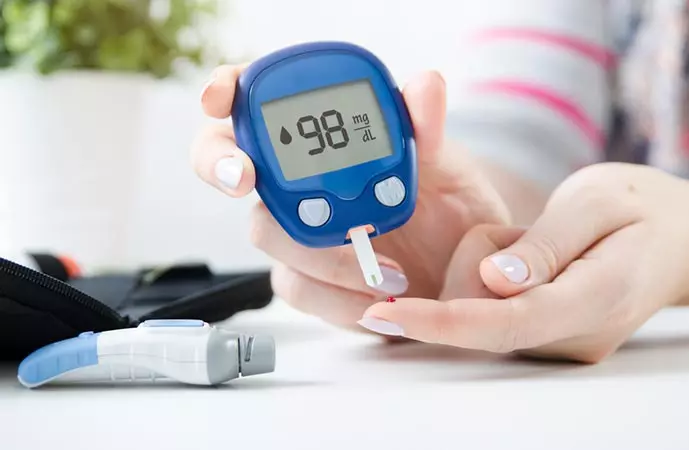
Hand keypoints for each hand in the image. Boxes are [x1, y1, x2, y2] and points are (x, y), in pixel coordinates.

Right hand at [191, 65, 509, 329]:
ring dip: (317, 250)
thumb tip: (425, 85)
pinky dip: (335, 296)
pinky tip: (375, 299)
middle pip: (228, 163)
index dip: (223, 90)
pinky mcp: (309, 280)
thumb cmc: (444, 203)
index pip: (255, 100)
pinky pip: (297, 287)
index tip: (219, 99)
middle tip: (245, 177)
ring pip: (264, 232)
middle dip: (221, 164)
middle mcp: (296, 181)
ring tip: (385, 270)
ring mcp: (296, 231)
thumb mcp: (442, 161)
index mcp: (320, 137)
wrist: (459, 265)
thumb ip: (426, 126)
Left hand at [361, 163, 688, 361]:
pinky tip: (526, 260)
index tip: (388, 312)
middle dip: (468, 271)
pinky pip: (494, 312)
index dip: (441, 321)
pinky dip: (493, 281)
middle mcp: (575, 334)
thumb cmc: (641, 209)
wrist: (679, 238)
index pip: (505, 323)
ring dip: (483, 270)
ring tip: (533, 241)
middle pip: (484, 318)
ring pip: (483, 314)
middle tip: (511, 234)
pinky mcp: (547, 337)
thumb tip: (494, 281)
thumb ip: (544, 245)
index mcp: (596, 297)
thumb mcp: (596, 203)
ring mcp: (562, 342)